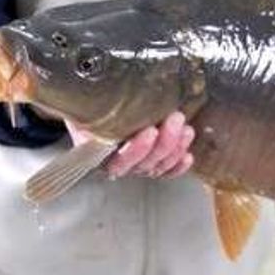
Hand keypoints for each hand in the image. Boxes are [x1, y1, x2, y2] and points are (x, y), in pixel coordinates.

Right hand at [66, 112, 194, 178]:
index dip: (137, 149)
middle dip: (165, 141)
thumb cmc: (90, 103)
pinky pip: (166, 172)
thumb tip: (92, 102)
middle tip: (175, 119)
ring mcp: (136, 165)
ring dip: (175, 149)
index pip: (119, 161)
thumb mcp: (87, 103)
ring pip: (158, 166)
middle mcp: (118, 163)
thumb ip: (88, 108)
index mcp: (98, 153)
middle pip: (144, 163)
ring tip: (185, 129)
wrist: (91, 103)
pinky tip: (187, 156)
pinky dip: (178, 166)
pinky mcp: (151, 162)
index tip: (150, 130)